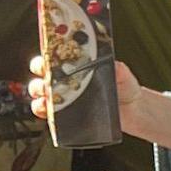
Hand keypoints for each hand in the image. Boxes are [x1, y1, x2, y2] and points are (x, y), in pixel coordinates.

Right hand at [26, 59, 144, 119]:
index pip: (53, 56)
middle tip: (47, 80)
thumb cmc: (123, 85)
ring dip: (39, 95)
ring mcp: (63, 97)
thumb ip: (117, 68)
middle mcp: (65, 79)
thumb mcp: (122, 73)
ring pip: (40, 94)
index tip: (47, 58)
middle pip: (41, 75)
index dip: (46, 55)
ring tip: (47, 98)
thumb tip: (113, 65)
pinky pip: (48, 114)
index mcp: (74, 64)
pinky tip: (49, 112)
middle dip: (39, 76)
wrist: (131, 108)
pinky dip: (44, 112)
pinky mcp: (65, 115)